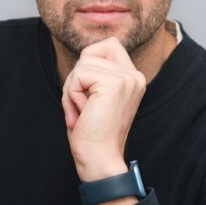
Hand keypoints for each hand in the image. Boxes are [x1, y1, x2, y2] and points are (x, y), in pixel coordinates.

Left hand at [61, 37, 145, 181]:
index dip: (89, 62)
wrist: (99, 160)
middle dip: (77, 78)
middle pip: (91, 52)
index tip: (89, 94)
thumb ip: (97, 73)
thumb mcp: (96, 96)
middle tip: (83, 106)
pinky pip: (78, 75)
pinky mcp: (113, 83)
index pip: (109, 45)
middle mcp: (134, 75)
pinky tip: (83, 113)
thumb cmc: (93, 133)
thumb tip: (86, 54)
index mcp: (133, 78)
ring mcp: (126, 78)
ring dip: (72, 90)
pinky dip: (71, 95)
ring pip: (82, 64)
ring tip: (83, 112)